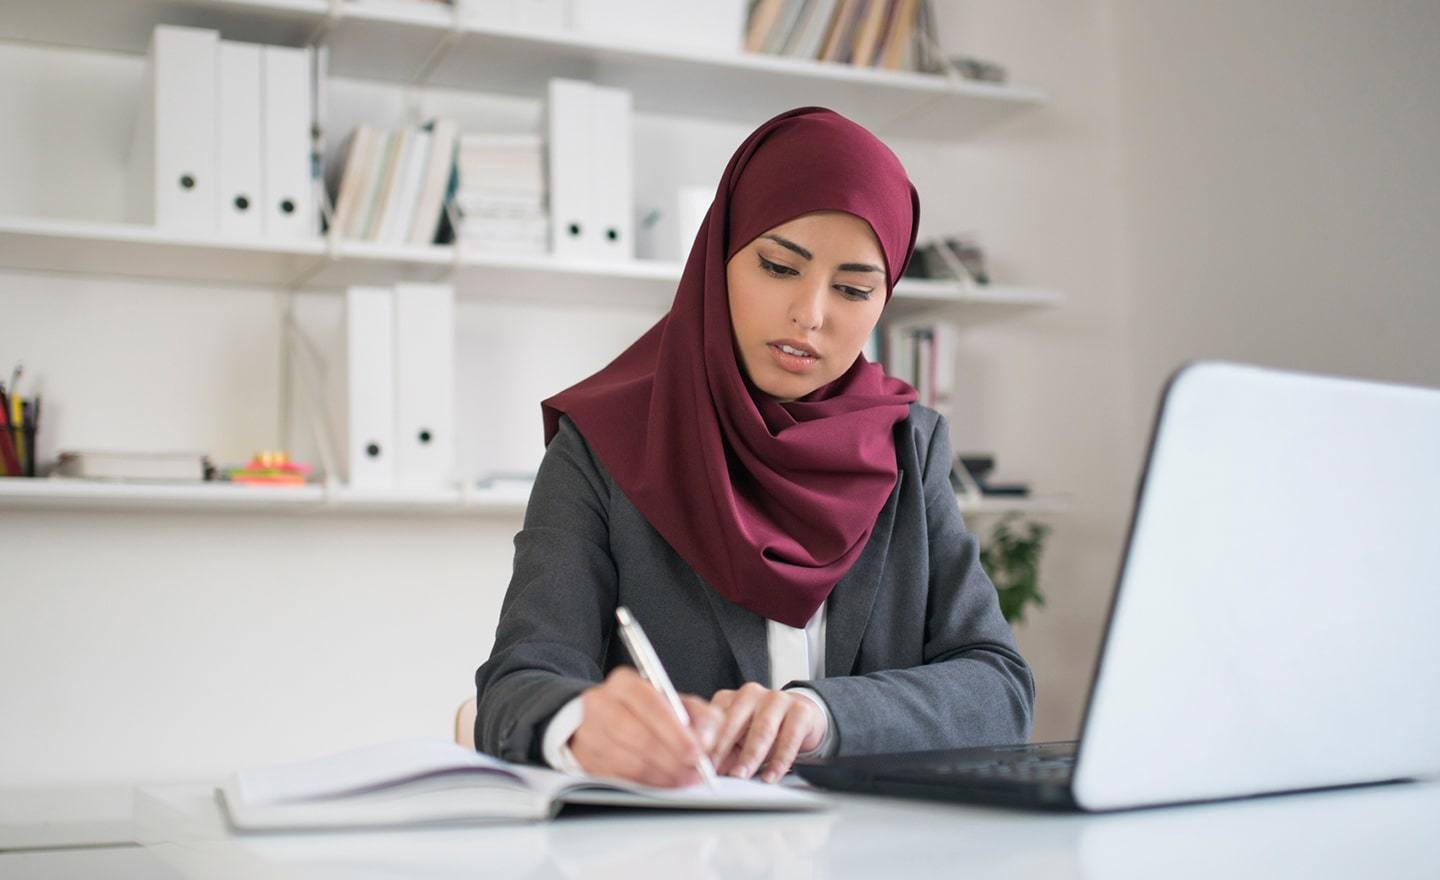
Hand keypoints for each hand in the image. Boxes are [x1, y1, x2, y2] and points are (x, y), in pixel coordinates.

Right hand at [569, 667, 719, 787]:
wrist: (607, 721)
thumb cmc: (649, 714)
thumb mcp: (679, 705)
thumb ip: (702, 717)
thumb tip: (705, 741)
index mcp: (625, 683)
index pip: (650, 704)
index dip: (675, 731)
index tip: (696, 751)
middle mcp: (600, 704)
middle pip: (637, 735)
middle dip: (671, 759)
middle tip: (694, 772)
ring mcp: (588, 733)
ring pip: (627, 762)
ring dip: (661, 776)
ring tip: (683, 780)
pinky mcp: (585, 760)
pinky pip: (618, 779)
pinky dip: (646, 786)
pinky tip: (664, 784)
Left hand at [708, 683, 825, 783]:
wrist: (803, 715)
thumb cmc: (765, 728)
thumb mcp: (741, 738)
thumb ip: (725, 752)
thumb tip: (710, 771)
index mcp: (731, 698)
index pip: (714, 719)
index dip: (706, 743)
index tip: (700, 763)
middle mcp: (752, 694)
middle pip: (735, 722)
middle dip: (724, 749)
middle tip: (716, 771)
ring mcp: (777, 699)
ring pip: (762, 729)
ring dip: (750, 756)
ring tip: (742, 775)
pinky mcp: (800, 710)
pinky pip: (789, 737)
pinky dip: (779, 760)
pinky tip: (772, 774)